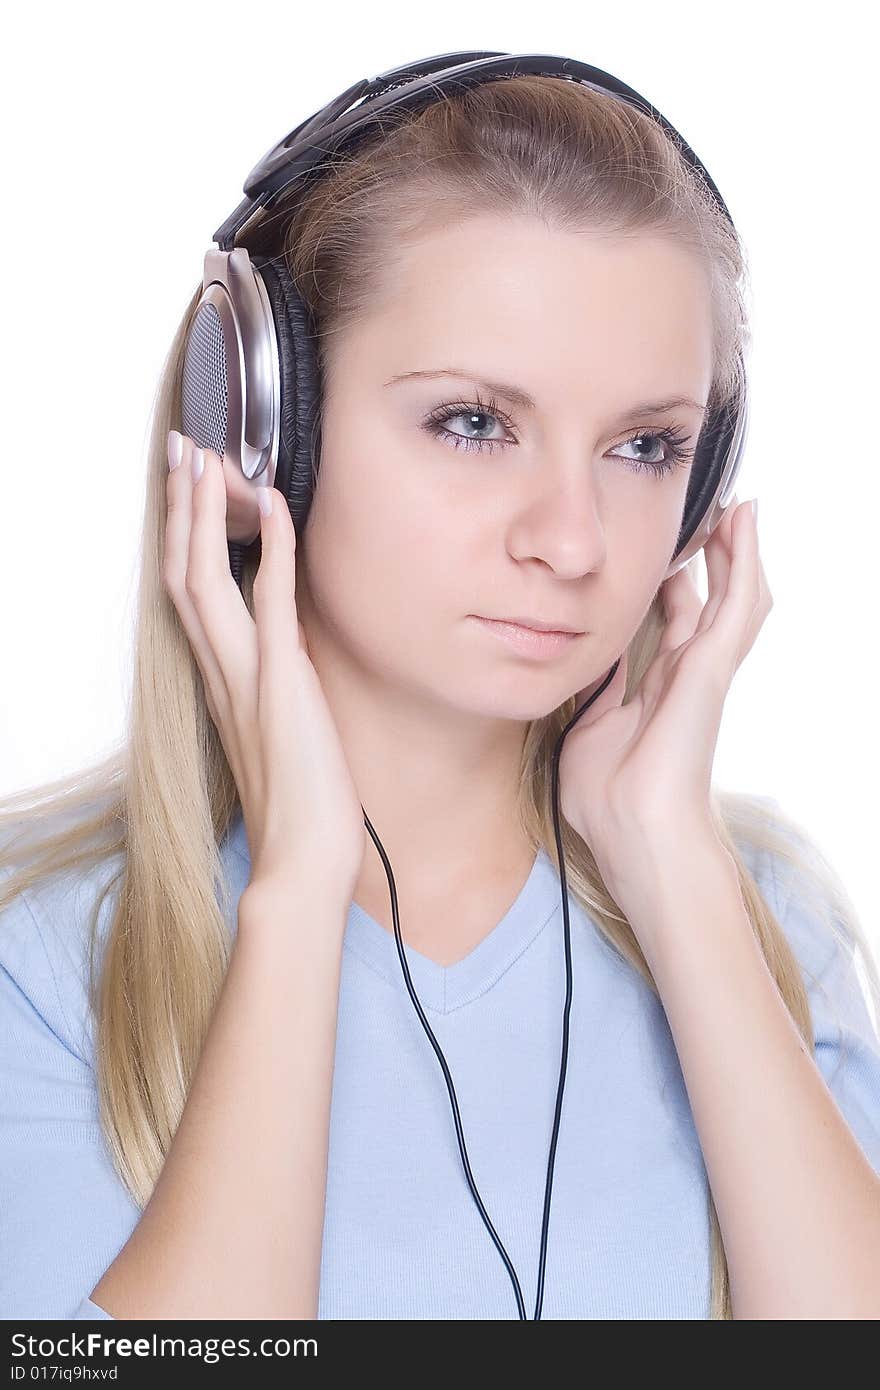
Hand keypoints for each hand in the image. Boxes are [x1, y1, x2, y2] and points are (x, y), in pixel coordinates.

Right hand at [163, 431, 366, 898]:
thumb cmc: (301, 809)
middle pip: (183, 574)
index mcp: (222, 687)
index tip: (187, 493)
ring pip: (206, 579)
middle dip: (179, 509)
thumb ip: (278, 690)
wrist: (301, 863)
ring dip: (204, 514)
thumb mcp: (283, 735)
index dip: (183, 541)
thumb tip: (290, 654)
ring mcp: (247, 678)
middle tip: (178, 451)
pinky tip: (276, 505)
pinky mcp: (282, 686)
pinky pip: (270, 603)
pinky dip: (273, 549)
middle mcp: (223, 676)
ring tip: (204, 458)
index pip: (190, 598)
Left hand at [557, 496, 770, 897]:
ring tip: (735, 505)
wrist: (634, 832)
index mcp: (658, 685)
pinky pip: (738, 602)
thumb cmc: (607, 798)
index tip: (661, 546)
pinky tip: (744, 521)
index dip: (669, 581)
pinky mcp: (712, 666)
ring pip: (732, 594)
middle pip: (705, 598)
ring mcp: (705, 668)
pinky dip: (745, 560)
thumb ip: (592, 691)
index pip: (669, 619)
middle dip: (708, 555)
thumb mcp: (585, 728)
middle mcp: (687, 672)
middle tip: (707, 509)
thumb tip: (586, 659)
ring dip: (735, 549)